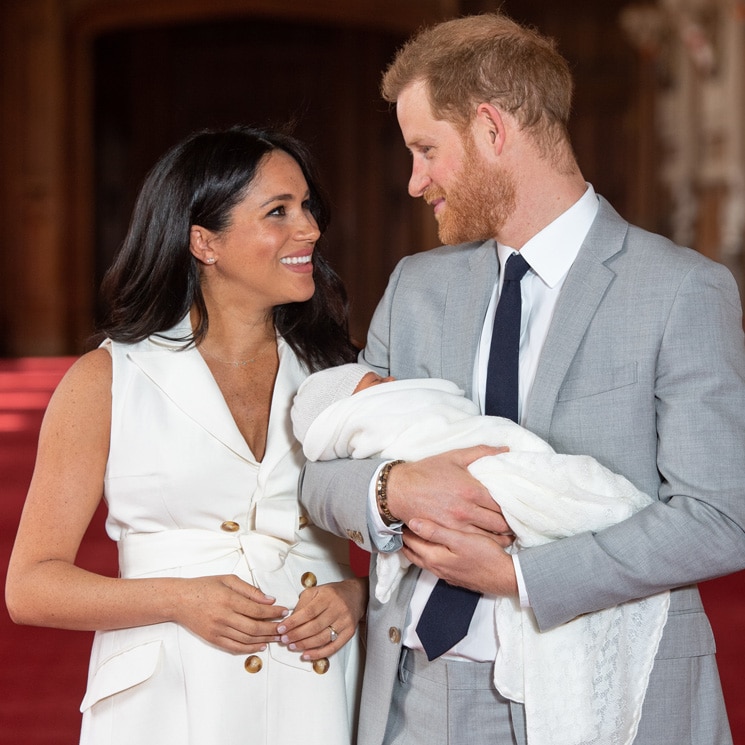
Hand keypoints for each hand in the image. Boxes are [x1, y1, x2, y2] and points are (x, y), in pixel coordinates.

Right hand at [174, 574, 286, 653]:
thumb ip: (250, 590)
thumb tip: (269, 599)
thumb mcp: (228, 579)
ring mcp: (218, 630)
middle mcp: (224, 617)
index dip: (274, 612)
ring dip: (265, 640)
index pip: (258, 610)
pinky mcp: (213, 639)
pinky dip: (250, 649)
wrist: (179, 600)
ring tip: (277, 637)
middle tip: (285, 628)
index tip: (284, 611)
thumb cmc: (204, 586)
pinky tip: (261, 646)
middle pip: (255, 627)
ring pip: (247, 639)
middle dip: (273, 629)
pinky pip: (235, 647)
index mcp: (229, 599)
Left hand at [275, 577, 366, 660]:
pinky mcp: (349, 632)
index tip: (281, 628)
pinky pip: (333, 647)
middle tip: (284, 640)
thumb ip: (302, 603)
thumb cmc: (332, 593)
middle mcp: (338, 608)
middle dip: (297, 635)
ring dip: (305, 645)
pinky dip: (319, 653)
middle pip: (315, 626)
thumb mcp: (316, 591)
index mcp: (328, 596)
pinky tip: (307, 655)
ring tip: (292, 646)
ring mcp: (345, 622)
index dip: (293, 622)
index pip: (308, 612)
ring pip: (322, 638)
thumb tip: (290, 620)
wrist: (356, 595)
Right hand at [386, 446, 511, 536]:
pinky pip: (473, 543)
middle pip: (499, 523)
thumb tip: (505, 450)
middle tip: (516, 522)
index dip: (513, 507)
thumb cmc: (426, 472)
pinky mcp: (447, 534)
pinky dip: (485, 543)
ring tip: (509, 534)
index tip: (518, 507)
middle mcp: (466, 510)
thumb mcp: (454, 456)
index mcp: (471, 489)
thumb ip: (482, 452)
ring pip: (489, 537)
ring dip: (501, 537)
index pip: (502, 503)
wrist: (399, 489)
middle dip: (510, 524)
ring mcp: (457, 525)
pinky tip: (490, 541)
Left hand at [402, 519, 517, 596]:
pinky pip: (433, 563)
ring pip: (422, 558)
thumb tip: (413, 522)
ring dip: (416, 546)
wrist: (505, 578)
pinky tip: (433, 546)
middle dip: (406, 538)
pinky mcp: (454, 575)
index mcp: (434, 557)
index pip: (411, 541)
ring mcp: (445, 573)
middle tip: (401, 522)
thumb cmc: (485, 556)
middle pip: (413, 552)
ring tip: (413, 532)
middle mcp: (436, 568)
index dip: (404, 528)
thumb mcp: (460, 539)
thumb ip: (436, 532)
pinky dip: (427, 553)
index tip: (400, 514)